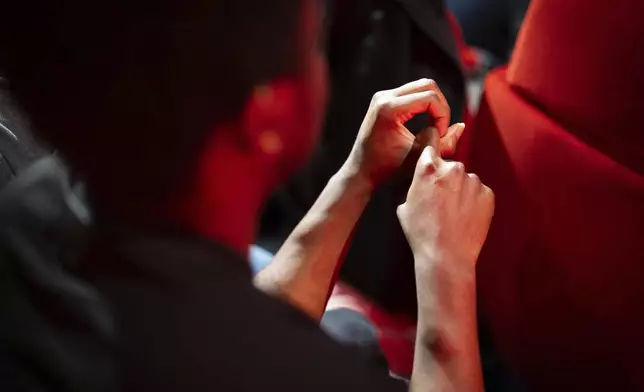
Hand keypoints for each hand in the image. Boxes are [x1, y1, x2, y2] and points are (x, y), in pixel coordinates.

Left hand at [344, 79, 465, 185]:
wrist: (361, 171)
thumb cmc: (388, 168)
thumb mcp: (419, 157)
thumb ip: (444, 143)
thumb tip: (461, 126)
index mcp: (389, 108)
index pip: (429, 98)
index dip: (443, 115)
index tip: (441, 135)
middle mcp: (383, 97)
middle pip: (427, 85)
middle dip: (441, 107)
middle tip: (441, 130)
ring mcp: (382, 96)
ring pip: (421, 86)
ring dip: (434, 106)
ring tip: (435, 129)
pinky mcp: (383, 99)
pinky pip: (412, 93)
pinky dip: (425, 105)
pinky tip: (426, 125)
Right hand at [397, 128, 493, 273]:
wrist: (446, 256)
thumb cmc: (421, 233)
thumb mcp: (404, 206)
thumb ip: (415, 186)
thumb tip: (421, 183)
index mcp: (428, 168)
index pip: (431, 139)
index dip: (430, 141)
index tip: (433, 141)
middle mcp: (452, 168)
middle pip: (449, 165)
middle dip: (445, 178)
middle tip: (440, 200)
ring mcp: (473, 181)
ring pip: (465, 180)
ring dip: (460, 190)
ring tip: (453, 213)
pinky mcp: (488, 194)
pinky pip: (479, 192)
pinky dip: (473, 201)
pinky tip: (464, 217)